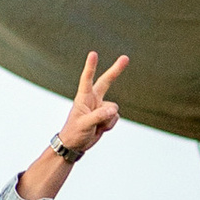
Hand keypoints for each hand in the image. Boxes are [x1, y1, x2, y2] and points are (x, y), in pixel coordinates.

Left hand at [52, 49, 126, 163]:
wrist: (75, 145)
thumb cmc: (74, 132)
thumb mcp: (85, 124)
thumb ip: (99, 115)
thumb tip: (114, 109)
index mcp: (83, 97)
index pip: (87, 79)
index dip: (91, 66)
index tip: (93, 54)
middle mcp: (93, 99)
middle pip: (106, 81)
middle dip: (116, 70)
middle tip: (126, 58)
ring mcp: (100, 107)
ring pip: (114, 108)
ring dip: (108, 119)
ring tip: (95, 127)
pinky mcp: (106, 115)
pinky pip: (115, 118)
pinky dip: (110, 125)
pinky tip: (100, 129)